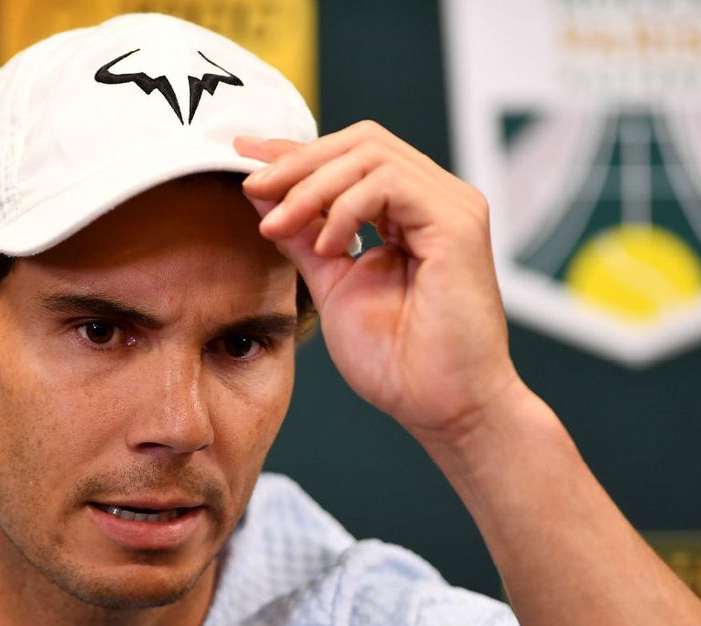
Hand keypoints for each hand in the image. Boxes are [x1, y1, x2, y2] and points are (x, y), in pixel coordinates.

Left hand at [237, 121, 521, 442]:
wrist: (443, 408)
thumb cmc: (399, 361)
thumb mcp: (333, 285)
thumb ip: (303, 237)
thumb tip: (262, 194)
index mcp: (411, 211)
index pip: (351, 156)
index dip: (295, 151)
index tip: (243, 155)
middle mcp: (436, 199)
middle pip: (361, 141)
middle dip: (298, 161)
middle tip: (254, 188)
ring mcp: (452, 206)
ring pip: (371, 154)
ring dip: (312, 187)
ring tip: (279, 226)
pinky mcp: (458, 223)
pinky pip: (390, 184)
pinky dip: (346, 209)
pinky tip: (327, 246)